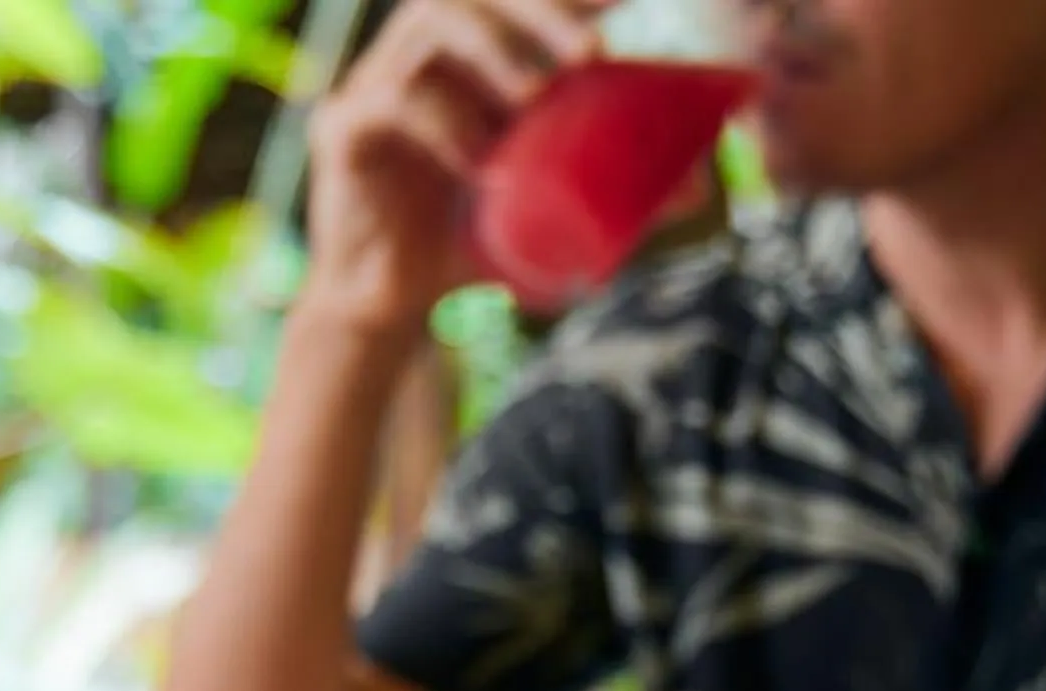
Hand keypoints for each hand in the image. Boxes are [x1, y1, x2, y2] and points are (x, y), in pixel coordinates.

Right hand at [300, 0, 605, 336]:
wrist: (386, 305)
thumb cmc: (463, 243)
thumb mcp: (544, 210)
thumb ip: (611, 193)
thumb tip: (702, 185)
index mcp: (463, 59)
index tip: (624, 1)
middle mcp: (416, 55)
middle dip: (536, 10)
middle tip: (591, 53)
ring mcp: (374, 84)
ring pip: (429, 27)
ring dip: (492, 53)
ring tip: (536, 97)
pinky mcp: (344, 130)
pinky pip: (391, 104)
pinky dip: (442, 125)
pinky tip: (477, 160)